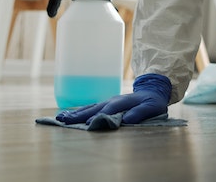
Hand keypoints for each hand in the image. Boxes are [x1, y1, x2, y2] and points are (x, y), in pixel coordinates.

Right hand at [56, 73, 171, 124]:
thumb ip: (139, 113)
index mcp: (122, 101)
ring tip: (62, 117)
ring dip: (76, 113)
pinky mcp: (107, 104)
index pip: (109, 110)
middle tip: (64, 120)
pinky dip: (81, 111)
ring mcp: (108, 101)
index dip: (99, 117)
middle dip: (79, 115)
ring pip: (90, 107)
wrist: (153, 90)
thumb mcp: (151, 107)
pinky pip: (92, 107)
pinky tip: (71, 115)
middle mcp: (112, 100)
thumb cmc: (152, 101)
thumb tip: (126, 120)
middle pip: (94, 108)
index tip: (87, 125)